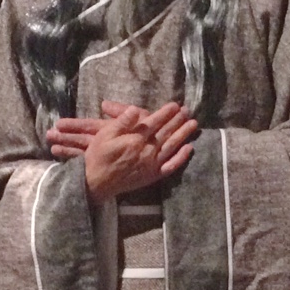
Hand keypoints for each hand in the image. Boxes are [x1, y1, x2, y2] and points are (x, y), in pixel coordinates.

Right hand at [75, 100, 196, 202]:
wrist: (96, 184)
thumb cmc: (98, 157)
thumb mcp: (104, 135)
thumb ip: (121, 122)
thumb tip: (135, 109)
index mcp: (135, 138)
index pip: (154, 122)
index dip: (165, 113)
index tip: (175, 105)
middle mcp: (147, 150)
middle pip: (166, 132)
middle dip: (177, 120)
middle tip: (187, 110)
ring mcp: (152, 164)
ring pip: (172, 146)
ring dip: (183, 134)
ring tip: (193, 124)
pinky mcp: (153, 175)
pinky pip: (171, 166)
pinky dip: (181, 157)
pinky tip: (189, 149)